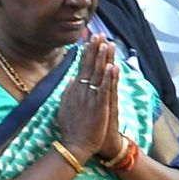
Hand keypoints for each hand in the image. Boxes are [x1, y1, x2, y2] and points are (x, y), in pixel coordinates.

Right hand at [53, 38, 119, 159]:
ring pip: (97, 75)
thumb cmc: (73, 127)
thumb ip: (70, 92)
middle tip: (99, 34)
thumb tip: (72, 79)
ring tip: (106, 44)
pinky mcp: (100, 107)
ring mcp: (90, 98)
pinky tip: (111, 67)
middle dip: (94, 50)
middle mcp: (81, 91)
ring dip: (102, 59)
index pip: (82, 67)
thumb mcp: (67, 106)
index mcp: (74, 90)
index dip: (87, 53)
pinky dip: (108, 78)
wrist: (75, 145)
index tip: (91, 39)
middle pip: (89, 67)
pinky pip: (105, 90)